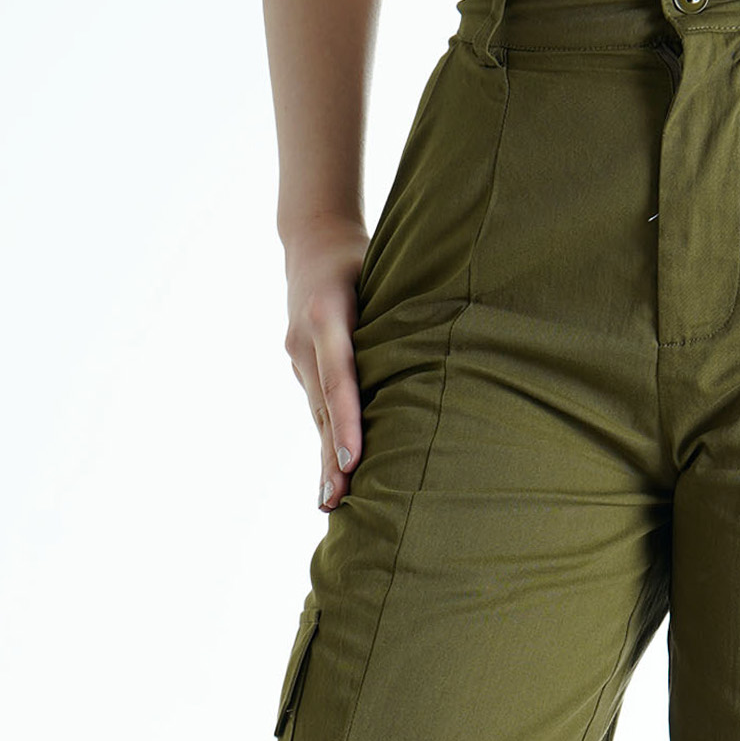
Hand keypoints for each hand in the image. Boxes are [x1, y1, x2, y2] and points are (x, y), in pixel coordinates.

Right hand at [281, 211, 370, 510]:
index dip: (345, 422)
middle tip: (336, 501)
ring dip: (324, 459)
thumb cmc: (365, 258)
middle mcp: (305, 339)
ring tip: (332, 503)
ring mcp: (298, 354)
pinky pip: (316, 407)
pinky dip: (326, 440)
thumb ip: (399, 321)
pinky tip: (332, 476)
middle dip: (330, 456)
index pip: (339, 377)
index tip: (351, 461)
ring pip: (317, 414)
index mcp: (327, 314)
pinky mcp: (300, 364)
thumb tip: (442, 366)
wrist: (313, 237)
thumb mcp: (383, 276)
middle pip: (323, 407)